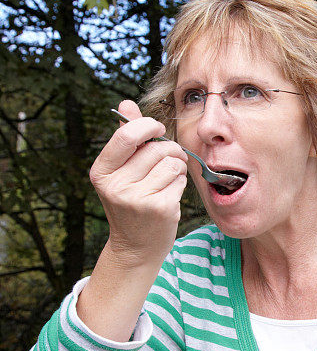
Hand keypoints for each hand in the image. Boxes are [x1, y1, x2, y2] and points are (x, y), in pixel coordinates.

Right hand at [90, 100, 187, 265]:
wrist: (136, 246)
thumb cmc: (131, 203)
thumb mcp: (121, 172)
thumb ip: (127, 138)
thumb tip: (127, 104)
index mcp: (102, 172)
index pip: (126, 136)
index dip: (147, 126)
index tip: (157, 129)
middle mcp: (116, 185)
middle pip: (156, 149)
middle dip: (170, 150)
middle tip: (169, 159)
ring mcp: (138, 198)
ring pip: (172, 163)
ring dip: (176, 168)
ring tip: (167, 180)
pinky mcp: (161, 208)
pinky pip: (180, 180)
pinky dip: (180, 183)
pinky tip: (170, 194)